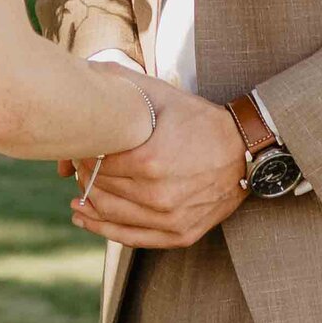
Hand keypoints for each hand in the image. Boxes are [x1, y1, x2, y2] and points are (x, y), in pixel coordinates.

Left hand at [70, 79, 245, 248]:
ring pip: (112, 216)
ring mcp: (170, 219)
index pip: (99, 163)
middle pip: (102, 189)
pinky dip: (104, 229)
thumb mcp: (161, 94)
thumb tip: (83, 84)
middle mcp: (158, 195)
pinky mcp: (180, 234)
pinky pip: (132, 238)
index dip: (83, 155)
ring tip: (76, 193)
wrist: (245, 150)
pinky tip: (86, 219)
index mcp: (151, 160)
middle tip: (77, 166)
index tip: (78, 147)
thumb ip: (120, 84)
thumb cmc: (200, 120)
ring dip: (88, 204)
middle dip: (84, 177)